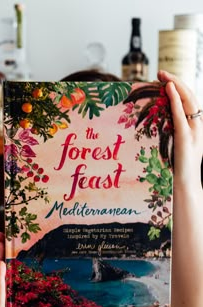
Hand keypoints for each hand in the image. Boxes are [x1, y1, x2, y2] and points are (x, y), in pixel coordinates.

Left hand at [158, 70, 202, 189]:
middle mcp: (198, 126)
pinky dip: (175, 100)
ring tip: (163, 75)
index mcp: (195, 127)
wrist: (185, 186)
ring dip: (175, 85)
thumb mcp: (174, 146)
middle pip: (190, 97)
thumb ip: (171, 133)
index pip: (189, 101)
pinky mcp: (186, 138)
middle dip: (176, 81)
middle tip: (161, 72)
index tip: (164, 79)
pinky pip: (180, 115)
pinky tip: (168, 89)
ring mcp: (194, 132)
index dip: (178, 88)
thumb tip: (157, 123)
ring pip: (188, 101)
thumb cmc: (177, 170)